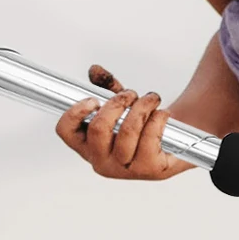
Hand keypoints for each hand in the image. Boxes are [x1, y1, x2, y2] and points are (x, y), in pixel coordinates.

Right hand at [55, 64, 193, 181]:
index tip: (93, 99)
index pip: (66, 131)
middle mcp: (102, 161)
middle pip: (98, 128)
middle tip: (130, 94)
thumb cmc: (140, 128)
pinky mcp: (149, 169)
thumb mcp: (121, 105)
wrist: (172, 145)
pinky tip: (162, 113)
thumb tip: (95, 70)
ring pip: (127, 131)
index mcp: (87, 146)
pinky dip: (158, 118)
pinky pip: (150, 137)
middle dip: (116, 103)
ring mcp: (124, 169)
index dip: (75, 112)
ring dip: (142, 107)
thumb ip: (107, 87)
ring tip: (151, 99)